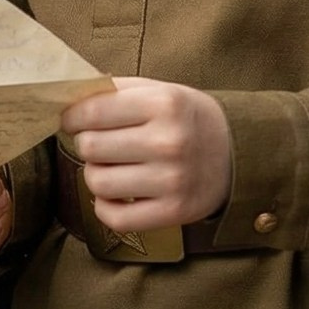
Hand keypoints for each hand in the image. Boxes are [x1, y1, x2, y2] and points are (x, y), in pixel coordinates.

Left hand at [59, 77, 231, 233]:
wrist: (240, 153)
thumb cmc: (189, 119)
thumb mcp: (162, 91)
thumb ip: (117, 90)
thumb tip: (68, 98)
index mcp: (164, 104)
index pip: (92, 112)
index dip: (72, 118)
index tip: (72, 121)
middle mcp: (169, 142)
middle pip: (90, 147)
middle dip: (88, 145)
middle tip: (101, 144)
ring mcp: (172, 180)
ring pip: (98, 182)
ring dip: (96, 175)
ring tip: (113, 168)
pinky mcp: (174, 212)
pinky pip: (115, 218)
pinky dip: (105, 208)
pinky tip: (116, 196)